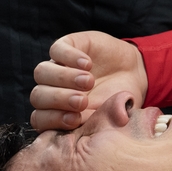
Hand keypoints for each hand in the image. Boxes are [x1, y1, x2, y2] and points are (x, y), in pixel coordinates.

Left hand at [29, 31, 147, 130]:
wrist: (134, 74)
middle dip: (59, 99)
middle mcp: (53, 90)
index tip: (75, 119)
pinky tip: (88, 64)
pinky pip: (56, 50)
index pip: (39, 119)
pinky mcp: (67, 46)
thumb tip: (85, 124)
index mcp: (57, 112)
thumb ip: (94, 124)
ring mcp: (57, 67)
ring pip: (41, 72)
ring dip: (63, 78)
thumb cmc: (120, 101)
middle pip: (38, 95)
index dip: (53, 120)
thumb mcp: (109, 117)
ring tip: (88, 81)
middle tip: (82, 101)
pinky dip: (70, 57)